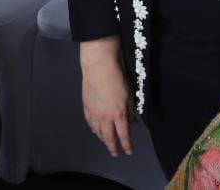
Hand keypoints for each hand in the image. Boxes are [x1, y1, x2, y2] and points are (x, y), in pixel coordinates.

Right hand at [79, 37, 133, 156]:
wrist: (99, 67)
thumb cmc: (116, 77)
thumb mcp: (130, 95)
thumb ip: (131, 111)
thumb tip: (132, 122)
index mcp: (119, 113)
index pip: (123, 135)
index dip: (126, 145)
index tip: (128, 151)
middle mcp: (106, 116)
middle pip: (109, 137)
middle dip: (113, 147)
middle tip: (115, 153)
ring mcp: (95, 112)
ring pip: (98, 132)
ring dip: (103, 139)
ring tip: (106, 142)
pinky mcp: (87, 106)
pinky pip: (90, 123)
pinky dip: (93, 129)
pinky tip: (95, 130)